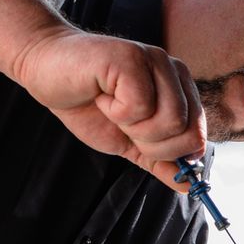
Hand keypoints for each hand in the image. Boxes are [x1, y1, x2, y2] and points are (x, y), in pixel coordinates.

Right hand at [11, 26, 205, 189]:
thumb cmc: (86, 103)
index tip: (138, 139)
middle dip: (151, 143)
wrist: (44, 68)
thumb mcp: (127, 141)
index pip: (198, 137)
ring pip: (170, 121)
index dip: (168, 153)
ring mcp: (156, 61)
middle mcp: (174, 72)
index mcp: (180, 90)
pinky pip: (140, 106)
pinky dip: (115, 111)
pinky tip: (102, 95)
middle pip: (188, 132)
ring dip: (133, 127)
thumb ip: (158, 161)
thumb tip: (187, 186)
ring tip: (111, 108)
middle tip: (123, 123)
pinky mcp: (132, 58)